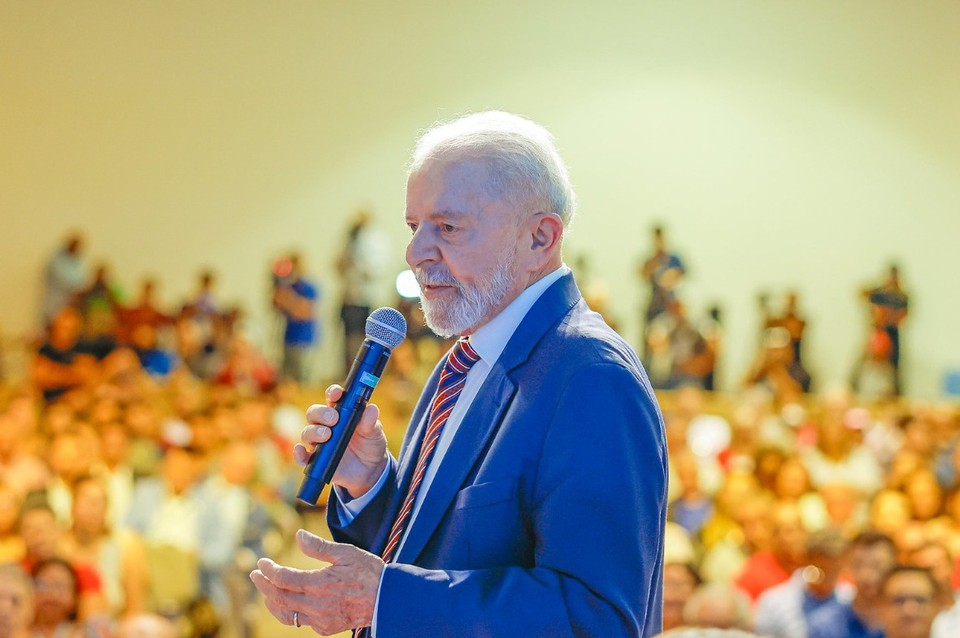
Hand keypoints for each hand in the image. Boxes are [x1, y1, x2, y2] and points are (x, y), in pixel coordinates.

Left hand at [250, 529, 383, 633]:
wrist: (387, 600)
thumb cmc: (368, 573)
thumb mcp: (346, 553)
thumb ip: (319, 547)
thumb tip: (298, 535)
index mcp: (319, 583)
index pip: (283, 578)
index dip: (268, 570)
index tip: (261, 562)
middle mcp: (316, 604)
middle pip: (279, 597)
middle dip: (264, 585)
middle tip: (255, 574)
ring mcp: (320, 619)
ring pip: (286, 614)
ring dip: (272, 602)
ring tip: (266, 591)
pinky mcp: (326, 628)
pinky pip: (300, 622)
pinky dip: (289, 613)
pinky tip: (288, 604)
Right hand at [295, 385, 387, 497]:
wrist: (370, 470)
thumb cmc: (371, 445)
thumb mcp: (375, 433)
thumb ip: (371, 422)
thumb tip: (372, 409)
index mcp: (342, 412)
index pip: (332, 398)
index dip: (332, 393)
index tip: (337, 394)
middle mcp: (327, 425)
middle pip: (314, 413)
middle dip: (321, 413)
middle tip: (333, 419)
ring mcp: (320, 442)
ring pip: (307, 432)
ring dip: (314, 432)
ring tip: (327, 435)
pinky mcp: (316, 460)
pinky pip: (302, 456)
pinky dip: (299, 453)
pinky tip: (301, 451)